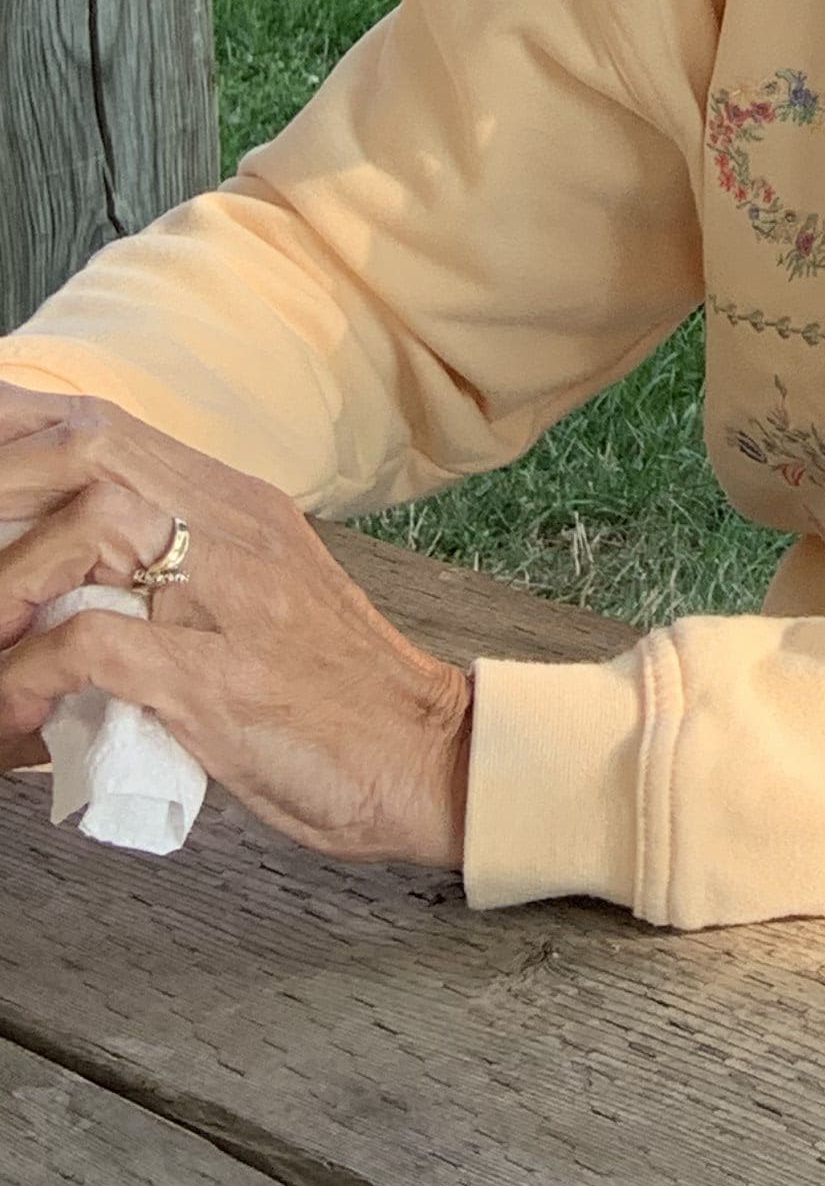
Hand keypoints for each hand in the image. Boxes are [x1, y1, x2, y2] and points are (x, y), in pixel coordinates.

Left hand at [0, 385, 469, 869]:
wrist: (422, 758)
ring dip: (6, 581)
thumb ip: (174, 579)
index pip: (109, 427)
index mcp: (240, 510)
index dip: (18, 428)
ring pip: (88, 527)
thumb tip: (59, 597)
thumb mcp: (256, 604)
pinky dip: (27, 677)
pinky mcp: (219, 680)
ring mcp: (231, 600)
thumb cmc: (332, 699)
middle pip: (91, 449)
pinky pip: (92, 647)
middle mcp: (237, 533)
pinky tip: (13, 715)